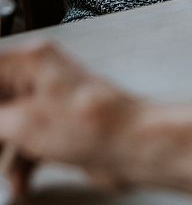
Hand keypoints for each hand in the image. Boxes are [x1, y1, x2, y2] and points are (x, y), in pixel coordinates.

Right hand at [0, 43, 140, 196]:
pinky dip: (20, 163)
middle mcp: (41, 74)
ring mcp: (50, 101)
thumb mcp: (23, 123)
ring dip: (5, 154)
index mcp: (33, 59)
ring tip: (8, 172)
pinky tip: (21, 181)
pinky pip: (26, 142)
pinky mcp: (58, 124)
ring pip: (8, 126)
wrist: (130, 145)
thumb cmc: (95, 123)